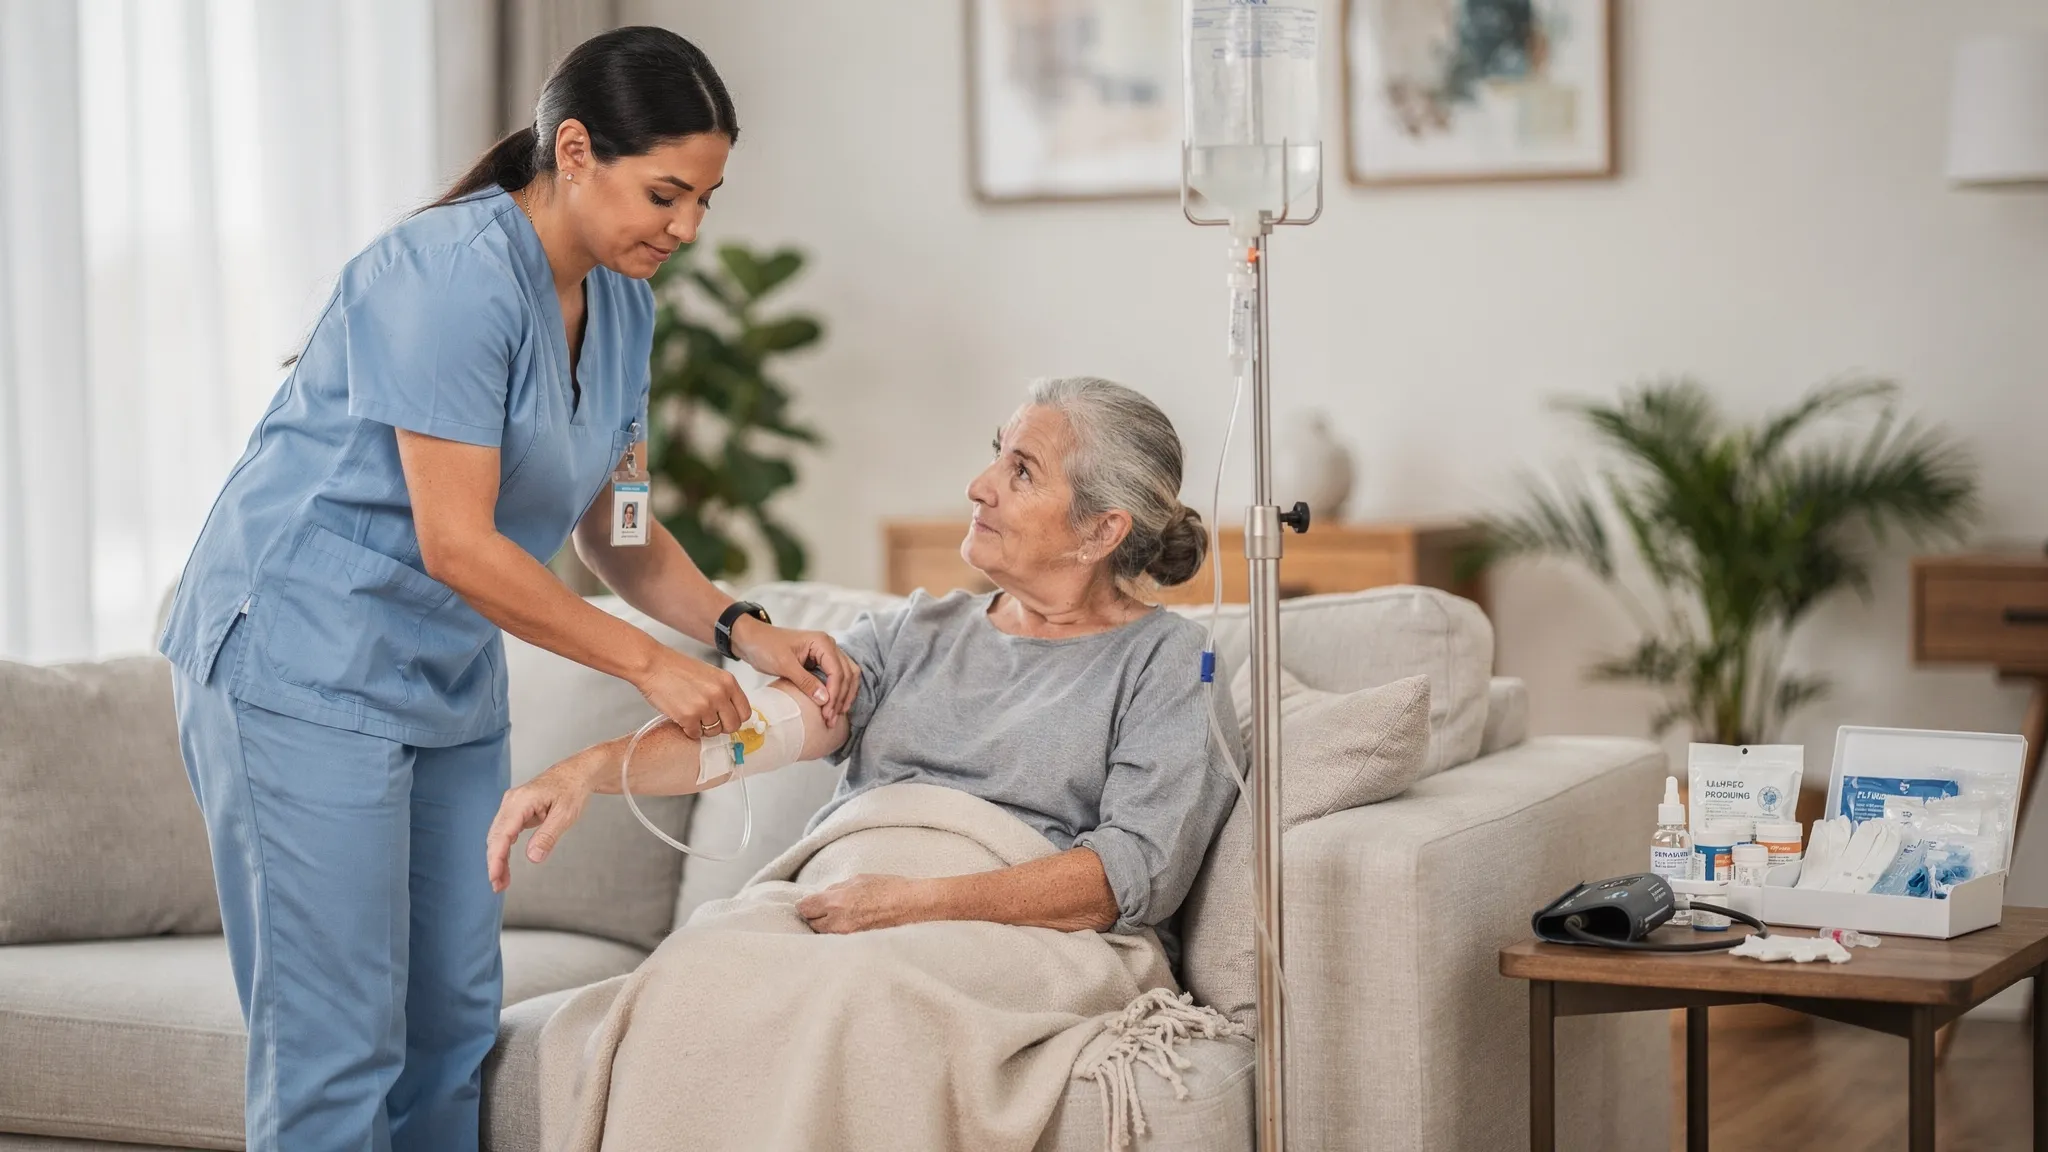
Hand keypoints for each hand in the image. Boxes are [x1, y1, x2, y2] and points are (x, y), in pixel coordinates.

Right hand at [485, 752, 600, 892]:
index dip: (496, 858)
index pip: (502, 834)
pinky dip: (503, 850)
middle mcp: (511, 802)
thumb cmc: (572, 789)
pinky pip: (504, 833)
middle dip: (494, 863)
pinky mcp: (515, 811)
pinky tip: (504, 866)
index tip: (494, 877)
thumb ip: (548, 836)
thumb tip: (533, 858)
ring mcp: (511, 806)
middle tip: (498, 886)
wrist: (576, 773)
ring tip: (502, 882)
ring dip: (498, 859)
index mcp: (521, 801)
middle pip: (495, 837)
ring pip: (497, 837)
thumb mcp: (565, 814)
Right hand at [635, 646, 752, 737]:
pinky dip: (689, 730)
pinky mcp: (688, 717)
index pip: (745, 712)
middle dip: (721, 727)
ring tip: (692, 716)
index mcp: (728, 682)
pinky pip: (695, 734)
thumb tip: (731, 712)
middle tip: (709, 721)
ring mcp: (705, 706)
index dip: (735, 718)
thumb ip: (723, 691)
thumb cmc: (677, 668)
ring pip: (713, 732)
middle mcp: (720, 694)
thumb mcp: (710, 674)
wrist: (653, 665)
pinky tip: (682, 718)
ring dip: (703, 728)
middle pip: (732, 726)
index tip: (727, 719)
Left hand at [730, 617, 860, 724]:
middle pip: (847, 674)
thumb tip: (825, 700)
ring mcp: (826, 654)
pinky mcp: (820, 662)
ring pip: (847, 676)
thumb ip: (806, 681)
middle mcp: (829, 646)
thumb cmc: (765, 646)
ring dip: (843, 696)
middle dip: (841, 698)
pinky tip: (833, 706)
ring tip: (835, 716)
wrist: (751, 640)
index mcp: (822, 642)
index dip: (835, 694)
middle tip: (831, 719)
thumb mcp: (784, 665)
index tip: (827, 712)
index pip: (837, 671)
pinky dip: (838, 692)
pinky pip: (837, 678)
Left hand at [796, 873, 934, 933]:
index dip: (805, 904)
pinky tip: (847, 924)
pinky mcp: (857, 943)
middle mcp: (838, 921)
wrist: (912, 904)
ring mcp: (848, 935)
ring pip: (824, 934)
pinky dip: (838, 933)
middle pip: (811, 924)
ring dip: (825, 926)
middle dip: (814, 916)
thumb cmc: (889, 887)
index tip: (808, 903)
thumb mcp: (858, 879)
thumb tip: (823, 896)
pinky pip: (839, 939)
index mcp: (836, 902)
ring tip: (836, 917)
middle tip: (823, 909)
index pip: (805, 908)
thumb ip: (837, 888)